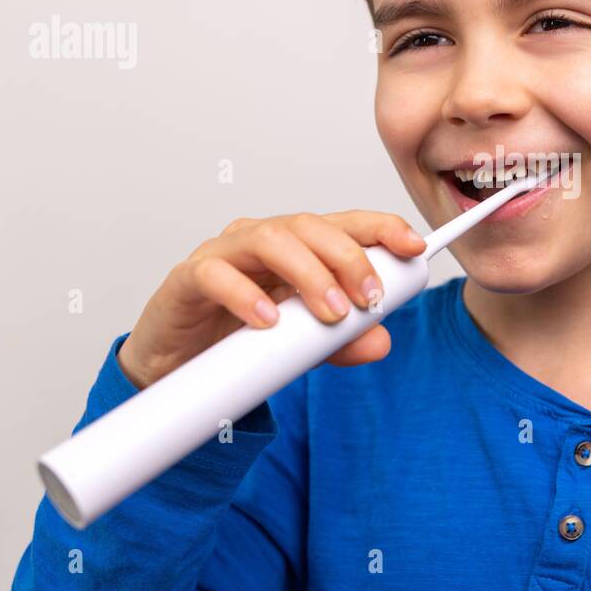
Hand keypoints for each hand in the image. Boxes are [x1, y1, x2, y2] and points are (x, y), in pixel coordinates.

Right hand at [117, 211, 427, 388]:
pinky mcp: (187, 279)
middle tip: (370, 298)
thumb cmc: (238, 338)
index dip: (380, 228)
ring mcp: (223, 254)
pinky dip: (246, 295)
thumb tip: (382, 342)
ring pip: (269, 239)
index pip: (343, 224)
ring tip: (330, 313)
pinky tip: (269, 320)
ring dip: (307, 274)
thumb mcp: (301, 347)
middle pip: (310, 226)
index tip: (415, 246)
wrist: (175, 366)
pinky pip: (216, 274)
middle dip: (348, 257)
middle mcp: (260, 240)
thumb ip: (340, 344)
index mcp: (295, 247)